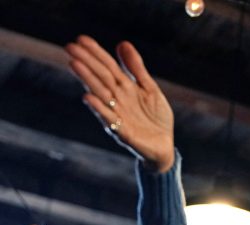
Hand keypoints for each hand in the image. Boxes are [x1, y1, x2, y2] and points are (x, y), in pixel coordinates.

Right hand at [66, 35, 174, 171]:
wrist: (164, 146)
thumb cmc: (155, 118)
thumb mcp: (149, 89)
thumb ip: (136, 69)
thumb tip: (123, 43)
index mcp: (125, 88)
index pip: (108, 67)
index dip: (96, 53)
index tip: (81, 38)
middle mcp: (117, 100)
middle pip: (101, 77)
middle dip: (87, 62)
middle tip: (70, 47)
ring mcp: (118, 115)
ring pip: (101, 95)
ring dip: (88, 80)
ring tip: (74, 64)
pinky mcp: (123, 132)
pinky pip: (109, 119)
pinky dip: (99, 108)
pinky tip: (88, 97)